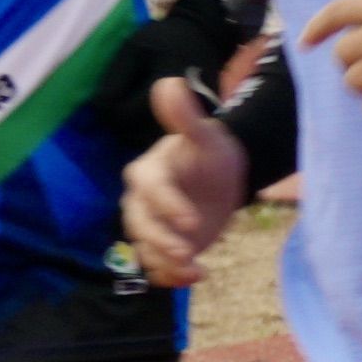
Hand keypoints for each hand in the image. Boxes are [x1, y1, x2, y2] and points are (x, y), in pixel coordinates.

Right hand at [123, 75, 250, 285]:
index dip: (169, 207)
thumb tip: (170, 83)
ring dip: (167, 264)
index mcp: (147, 173)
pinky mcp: (164, 245)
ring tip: (194, 272)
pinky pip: (160, 265)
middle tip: (188, 254)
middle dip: (162, 242)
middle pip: (142, 226)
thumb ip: (185, 117)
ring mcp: (152, 226)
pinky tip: (196, 278)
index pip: (152, 192)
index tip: (193, 222)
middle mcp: (141, 202)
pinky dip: (173, 275)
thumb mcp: (204, 135)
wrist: (220, 175)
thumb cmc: (209, 152)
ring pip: (148, 249)